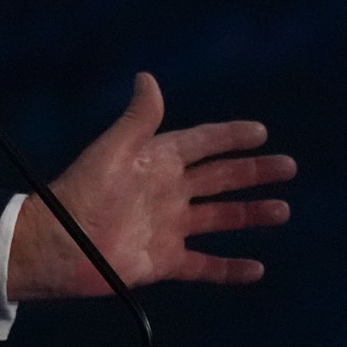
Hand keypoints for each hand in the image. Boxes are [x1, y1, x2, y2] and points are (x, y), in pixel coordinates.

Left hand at [6, 72, 294, 298]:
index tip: (260, 132)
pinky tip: (256, 268)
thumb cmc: (80, 193)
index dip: (229, 137)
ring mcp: (168, 227)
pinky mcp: (164, 261)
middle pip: (219, 179)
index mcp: (156, 161)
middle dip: (253, 172)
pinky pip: (205, 265)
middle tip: (287, 166)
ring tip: (282, 210)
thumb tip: (147, 78)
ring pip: (219, 219)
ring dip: (250, 214)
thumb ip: (137, 119)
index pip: (202, 143)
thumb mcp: (112, 150)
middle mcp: (166, 192)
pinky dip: (230, 269)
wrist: (58, 245)